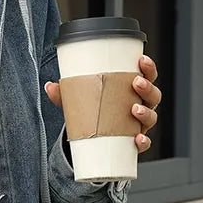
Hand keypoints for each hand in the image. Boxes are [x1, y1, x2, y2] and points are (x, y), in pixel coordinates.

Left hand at [44, 54, 161, 152]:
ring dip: (146, 112)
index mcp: (131, 90)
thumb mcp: (80, 100)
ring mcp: (139, 124)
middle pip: (153, 95)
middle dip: (147, 87)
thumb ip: (66, 93)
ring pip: (151, 116)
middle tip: (136, 83)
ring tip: (134, 109)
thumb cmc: (94, 111)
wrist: (92, 138)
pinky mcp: (134, 142)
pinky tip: (137, 139)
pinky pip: (144, 142)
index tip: (141, 60)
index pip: (147, 75)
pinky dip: (143, 142)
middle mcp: (141, 105)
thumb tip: (50, 86)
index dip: (148, 67)